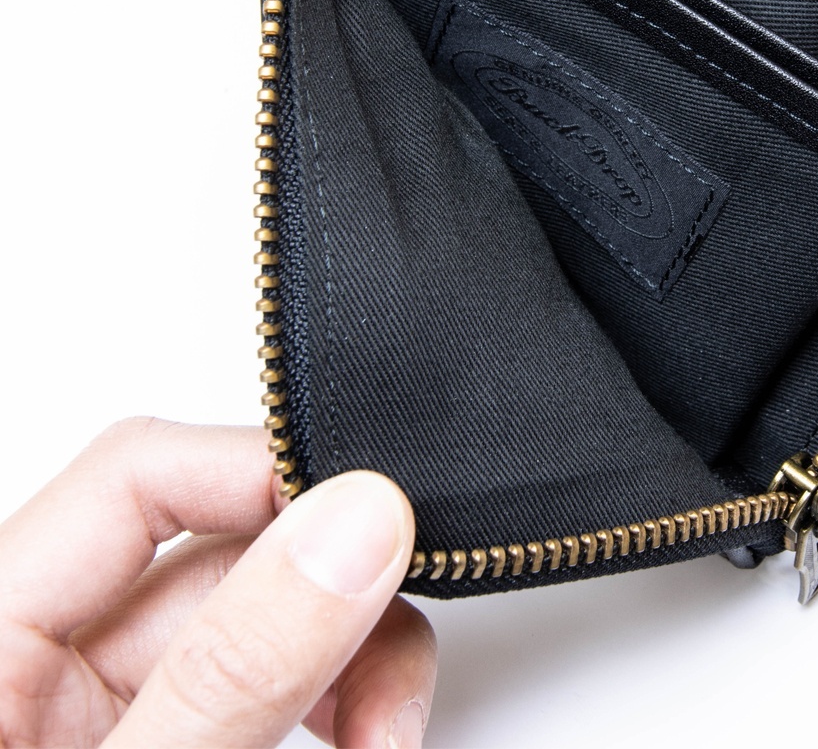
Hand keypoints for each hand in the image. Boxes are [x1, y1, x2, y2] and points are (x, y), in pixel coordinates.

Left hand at [0, 418, 436, 746]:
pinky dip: (338, 706)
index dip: (264, 472)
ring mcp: (109, 717)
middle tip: (396, 660)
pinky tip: (365, 739)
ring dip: (357, 663)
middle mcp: (45, 666)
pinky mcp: (167, 745)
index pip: (138, 474)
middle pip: (230, 554)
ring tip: (388, 733)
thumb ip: (228, 669)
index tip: (378, 519)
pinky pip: (273, 687)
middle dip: (339, 599)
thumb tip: (352, 526)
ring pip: (272, 620)